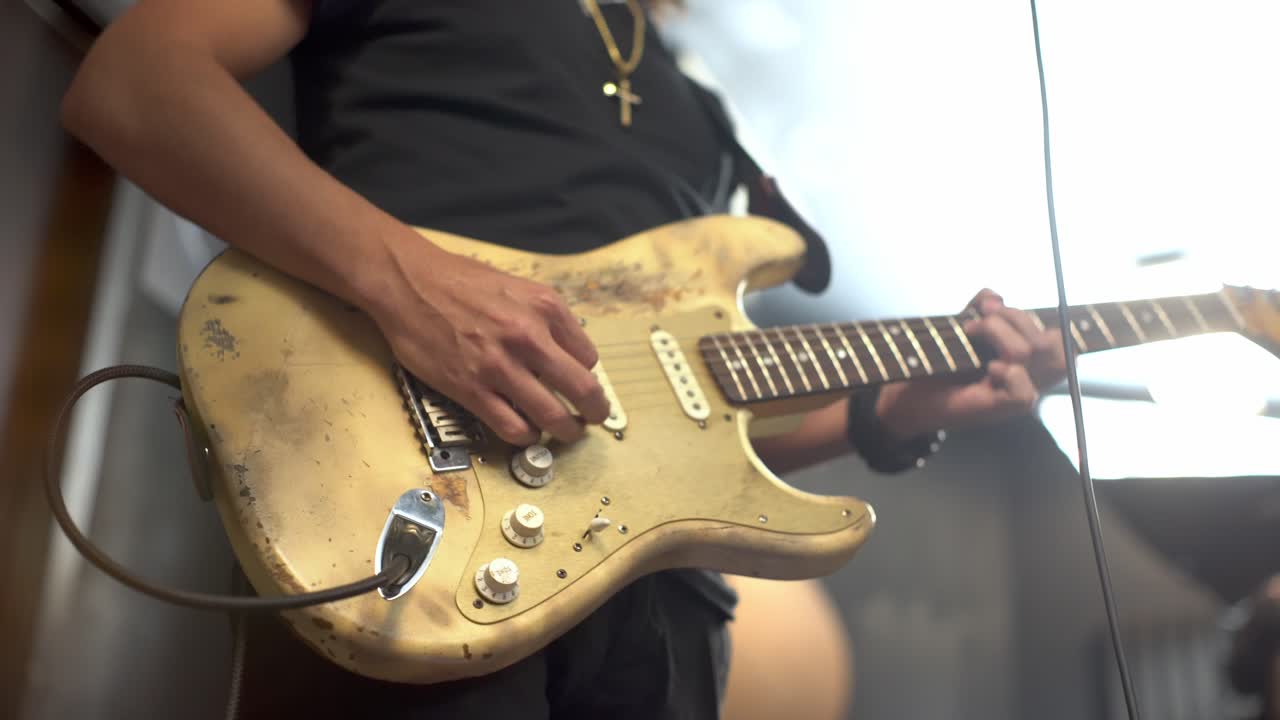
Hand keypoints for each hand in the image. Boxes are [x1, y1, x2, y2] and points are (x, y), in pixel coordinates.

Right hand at [367, 234, 609, 445]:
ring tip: (567, 433)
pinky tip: (527, 432)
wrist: (408, 282)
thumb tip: (562, 351)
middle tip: (594, 418)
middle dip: (595, 410)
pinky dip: (526, 436)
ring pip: (552, 415)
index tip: (581, 383)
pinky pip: (512, 427)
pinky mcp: (471, 389)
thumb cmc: (458, 281)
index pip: (588, 356)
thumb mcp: (516, 286)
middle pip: (582, 389)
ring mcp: (500, 366)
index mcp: (545, 307)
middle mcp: (528, 336)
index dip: (587, 373)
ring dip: (566, 431)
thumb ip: (542, 317)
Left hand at [875, 288, 1067, 438]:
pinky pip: (1024, 392)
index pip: (1065, 341)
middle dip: (1015, 316)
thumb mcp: (963, 327)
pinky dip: (1006, 373)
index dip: (1052, 319)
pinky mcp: (1000, 410)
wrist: (907, 396)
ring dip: (999, 331)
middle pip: (1053, 341)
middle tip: (981, 314)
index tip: (997, 304)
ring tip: (971, 332)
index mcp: (1028, 357)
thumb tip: (994, 296)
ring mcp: (1015, 393)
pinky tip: (986, 370)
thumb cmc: (938, 364)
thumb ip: (982, 306)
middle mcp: (1028, 376)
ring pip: (1032, 353)